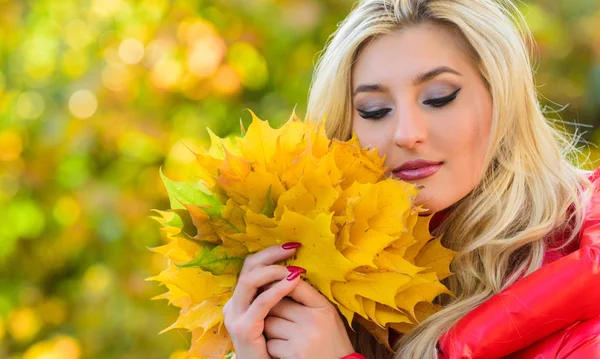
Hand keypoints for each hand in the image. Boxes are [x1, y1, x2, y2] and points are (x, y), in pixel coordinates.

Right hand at [223, 243, 304, 358]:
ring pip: (250, 281)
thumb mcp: (277, 315)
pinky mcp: (243, 329)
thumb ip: (279, 295)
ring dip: (274, 270)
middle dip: (271, 254)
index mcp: (241, 299)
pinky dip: (277, 290)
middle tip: (293, 247)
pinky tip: (293, 282)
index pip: (252, 266)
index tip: (292, 246)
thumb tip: (296, 270)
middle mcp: (234, 304)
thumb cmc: (275, 344)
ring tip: (295, 268)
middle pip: (248, 267)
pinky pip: (261, 303)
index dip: (270, 253)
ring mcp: (235, 316)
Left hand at [264, 280, 354, 358]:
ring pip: (270, 323)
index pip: (296, 286)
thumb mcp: (328, 317)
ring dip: (271, 331)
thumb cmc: (332, 344)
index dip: (281, 285)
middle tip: (279, 320)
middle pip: (276, 304)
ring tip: (284, 338)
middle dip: (273, 312)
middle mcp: (314, 319)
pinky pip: (271, 344)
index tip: (274, 290)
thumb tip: (283, 281)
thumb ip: (309, 300)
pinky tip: (286, 352)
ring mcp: (303, 337)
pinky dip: (275, 349)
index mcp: (323, 307)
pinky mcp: (293, 353)